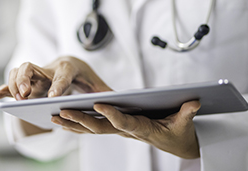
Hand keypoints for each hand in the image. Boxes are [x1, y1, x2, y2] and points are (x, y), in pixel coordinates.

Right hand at [0, 56, 111, 105]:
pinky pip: (9, 82)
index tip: (53, 97)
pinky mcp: (26, 80)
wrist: (68, 63)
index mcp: (67, 67)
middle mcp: (48, 67)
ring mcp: (35, 73)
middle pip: (33, 67)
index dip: (58, 84)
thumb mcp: (96, 83)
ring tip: (15, 101)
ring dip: (13, 84)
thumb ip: (106, 92)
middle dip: (27, 80)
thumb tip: (123, 101)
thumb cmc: (83, 75)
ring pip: (18, 71)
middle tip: (26, 96)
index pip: (62, 74)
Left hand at [51, 100, 200, 158]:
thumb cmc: (180, 134)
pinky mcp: (117, 129)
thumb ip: (187, 113)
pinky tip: (62, 121)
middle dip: (80, 119)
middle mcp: (127, 131)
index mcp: (143, 128)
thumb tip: (194, 102)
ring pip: (93, 129)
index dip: (112, 114)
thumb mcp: (186, 124)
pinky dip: (78, 125)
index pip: (125, 122)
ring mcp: (120, 131)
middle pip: (101, 127)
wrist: (178, 145)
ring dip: (73, 123)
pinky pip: (94, 128)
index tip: (99, 104)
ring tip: (53, 117)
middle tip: (61, 112)